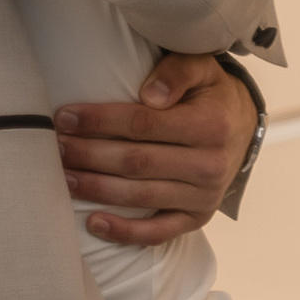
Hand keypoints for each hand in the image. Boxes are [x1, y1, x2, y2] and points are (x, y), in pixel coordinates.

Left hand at [55, 50, 258, 244]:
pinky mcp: (197, 218)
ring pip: (140, 196)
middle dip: (90, 156)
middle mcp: (209, 165)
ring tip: (63, 178)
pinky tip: (93, 223)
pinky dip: (124, 232)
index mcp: (210, 125)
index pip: (143, 124)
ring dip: (97, 189)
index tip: (65, 117)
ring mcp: (204, 197)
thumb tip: (149, 95)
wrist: (243, 127)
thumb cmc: (210, 93)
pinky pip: (159, 232)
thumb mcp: (201, 68)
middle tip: (57, 148)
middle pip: (136, 163)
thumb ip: (177, 71)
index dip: (100, 122)